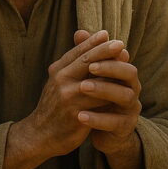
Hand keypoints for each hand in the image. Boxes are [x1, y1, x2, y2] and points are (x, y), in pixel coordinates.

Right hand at [23, 30, 131, 156]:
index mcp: (58, 70)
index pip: (77, 52)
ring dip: (113, 74)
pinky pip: (98, 103)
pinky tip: (124, 92)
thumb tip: (85, 41)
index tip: (106, 34)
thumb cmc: (55, 105)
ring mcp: (68, 98)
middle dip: (105, 51)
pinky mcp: (76, 115)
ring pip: (96, 82)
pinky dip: (111, 97)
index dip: (92, 42)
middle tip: (120, 44)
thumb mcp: (59, 81)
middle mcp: (61, 81)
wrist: (40, 134)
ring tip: (127, 67)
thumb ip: (73, 64)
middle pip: (87, 62)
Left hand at [72, 30, 141, 155]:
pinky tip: (80, 116)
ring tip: (83, 88)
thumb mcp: (90, 78)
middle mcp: (132, 88)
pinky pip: (115, 122)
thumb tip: (80, 32)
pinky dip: (98, 119)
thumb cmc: (96, 100)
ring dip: (104, 90)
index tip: (91, 50)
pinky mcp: (126, 127)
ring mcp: (130, 108)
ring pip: (125, 96)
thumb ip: (87, 56)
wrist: (100, 132)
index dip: (108, 53)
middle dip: (111, 68)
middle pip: (130, 73)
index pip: (121, 57)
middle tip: (90, 68)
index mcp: (124, 74)